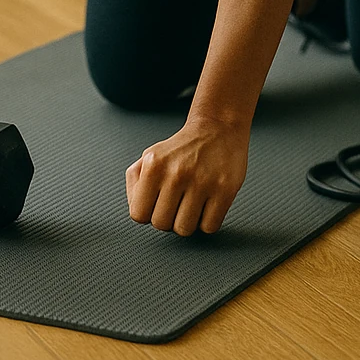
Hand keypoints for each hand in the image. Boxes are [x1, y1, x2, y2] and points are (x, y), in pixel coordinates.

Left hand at [126, 119, 248, 235]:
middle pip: (161, 224)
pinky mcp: (225, 190)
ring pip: (184, 230)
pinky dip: (207, 221)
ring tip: (192, 205)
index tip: (157, 205)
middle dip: (168, 219)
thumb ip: (135, 182)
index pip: (138, 214)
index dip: (148, 214)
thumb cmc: (182, 148)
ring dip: (188, 222)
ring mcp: (202, 182)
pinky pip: (209, 227)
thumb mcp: (150, 156)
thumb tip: (137, 209)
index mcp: (154, 165)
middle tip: (176, 204)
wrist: (217, 129)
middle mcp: (176, 173)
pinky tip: (207, 205)